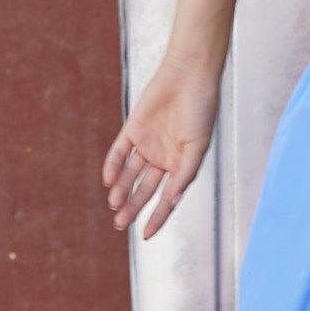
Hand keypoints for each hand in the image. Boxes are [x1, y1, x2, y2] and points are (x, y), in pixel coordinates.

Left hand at [105, 53, 219, 238]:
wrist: (189, 76)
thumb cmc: (201, 109)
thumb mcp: (198, 146)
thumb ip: (185, 173)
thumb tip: (174, 199)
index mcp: (182, 165)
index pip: (167, 198)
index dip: (158, 217)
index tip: (146, 234)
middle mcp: (163, 158)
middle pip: (144, 189)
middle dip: (133, 207)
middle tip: (120, 224)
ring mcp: (147, 144)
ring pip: (130, 174)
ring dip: (122, 189)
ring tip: (114, 204)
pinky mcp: (133, 129)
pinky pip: (119, 152)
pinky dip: (113, 166)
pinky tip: (108, 180)